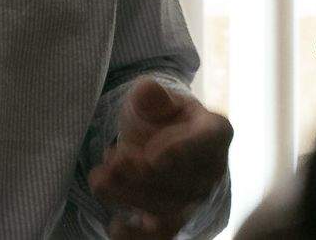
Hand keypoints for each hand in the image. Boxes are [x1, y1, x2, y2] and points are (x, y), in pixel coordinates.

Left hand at [88, 78, 232, 239]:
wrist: (158, 144)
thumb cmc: (161, 119)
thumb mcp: (154, 101)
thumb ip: (151, 97)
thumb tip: (146, 90)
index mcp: (214, 132)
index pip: (208, 141)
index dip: (182, 149)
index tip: (151, 156)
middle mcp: (212, 171)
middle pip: (182, 180)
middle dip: (142, 173)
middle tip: (113, 160)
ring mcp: (195, 200)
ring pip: (168, 209)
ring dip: (131, 197)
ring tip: (100, 179)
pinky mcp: (175, 222)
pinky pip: (160, 238)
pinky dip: (137, 236)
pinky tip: (116, 226)